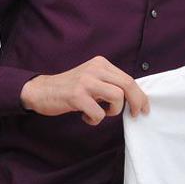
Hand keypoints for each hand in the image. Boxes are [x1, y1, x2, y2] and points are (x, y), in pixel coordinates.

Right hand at [20, 56, 148, 124]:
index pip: (128, 78)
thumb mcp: (92, 79)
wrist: (41, 91)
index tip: (143, 108)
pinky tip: (85, 117)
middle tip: (135, 115)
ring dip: (112, 112)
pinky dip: (95, 119)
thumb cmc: (70, 89)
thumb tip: (134, 98)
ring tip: (99, 113)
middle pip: (128, 85)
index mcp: (101, 64)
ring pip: (117, 97)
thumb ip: (109, 83)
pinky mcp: (77, 95)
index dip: (140, 95)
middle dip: (136, 102)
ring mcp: (86, 81)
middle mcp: (95, 69)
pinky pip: (99, 113)